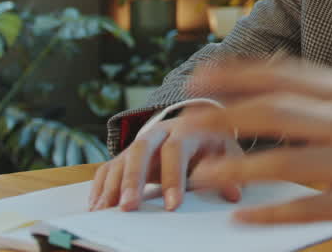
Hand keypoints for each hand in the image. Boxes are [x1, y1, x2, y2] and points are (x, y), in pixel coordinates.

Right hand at [88, 105, 243, 211]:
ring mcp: (139, 143)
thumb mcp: (225, 148)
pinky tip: (96, 206)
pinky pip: (107, 168)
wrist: (195, 121)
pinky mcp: (125, 155)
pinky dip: (100, 187)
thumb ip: (230, 167)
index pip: (176, 149)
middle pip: (141, 149)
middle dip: (133, 179)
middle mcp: (158, 132)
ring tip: (106, 211)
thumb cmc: (210, 140)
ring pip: (121, 159)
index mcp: (186, 128)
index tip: (173, 206)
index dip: (173, 177)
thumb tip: (234, 192)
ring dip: (112, 185)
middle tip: (129, 207)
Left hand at [182, 58, 331, 223]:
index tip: (197, 79)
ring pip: (288, 161)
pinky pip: (311, 206)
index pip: (282, 75)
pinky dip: (273, 212)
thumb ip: (321, 83)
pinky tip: (242, 216)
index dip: (235, 75)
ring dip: (238, 167)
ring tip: (200, 176)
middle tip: (185, 125)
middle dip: (224, 116)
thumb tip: (271, 66)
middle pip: (277, 112)